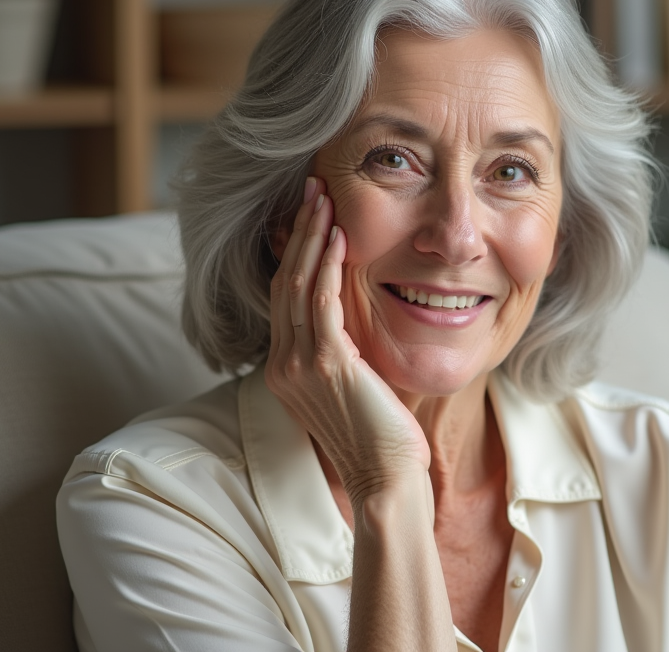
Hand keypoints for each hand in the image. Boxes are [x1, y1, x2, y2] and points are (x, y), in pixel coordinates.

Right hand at [265, 178, 430, 507]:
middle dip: (297, 231)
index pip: (283, 296)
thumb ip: (343, 354)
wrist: (386, 480)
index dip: (293, 252)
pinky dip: (326, 264)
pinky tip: (337, 235)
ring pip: (297, 283)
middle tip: (310, 189)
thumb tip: (354, 323)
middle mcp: (282, 364)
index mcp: (284, 370)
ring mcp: (299, 365)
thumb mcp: (352, 388)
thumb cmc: (381, 439)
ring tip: (322, 198)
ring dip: (310, 236)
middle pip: (283, 281)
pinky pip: (320, 301)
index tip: (309, 215)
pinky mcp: (325, 365)